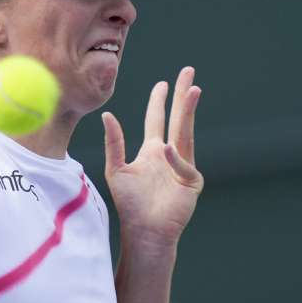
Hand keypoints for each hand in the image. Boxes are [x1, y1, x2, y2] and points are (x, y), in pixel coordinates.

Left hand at [102, 67, 203, 249]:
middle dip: (182, 95)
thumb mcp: (116, 169)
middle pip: (177, 119)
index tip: (163, 84)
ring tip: (194, 90)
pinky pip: (184, 164)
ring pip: (186, 133)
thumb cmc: (130, 203)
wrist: (143, 230)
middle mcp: (169, 155)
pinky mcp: (192, 181)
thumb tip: (107, 115)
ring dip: (188, 111)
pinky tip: (167, 151)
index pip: (156, 120)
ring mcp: (183, 166)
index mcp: (151, 151)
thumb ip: (114, 142)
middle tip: (189, 72)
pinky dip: (175, 158)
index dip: (159, 102)